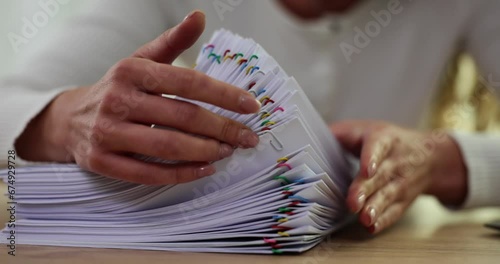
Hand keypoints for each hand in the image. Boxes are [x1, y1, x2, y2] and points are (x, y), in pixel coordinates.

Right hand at [15, 10, 260, 184]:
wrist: (70, 119)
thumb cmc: (118, 89)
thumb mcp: (141, 60)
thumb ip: (172, 41)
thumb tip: (200, 16)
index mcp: (132, 71)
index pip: (188, 82)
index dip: (224, 95)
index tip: (251, 106)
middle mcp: (118, 100)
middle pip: (183, 117)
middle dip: (223, 129)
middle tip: (248, 137)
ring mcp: (107, 132)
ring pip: (168, 146)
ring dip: (206, 151)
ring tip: (229, 151)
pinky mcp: (102, 162)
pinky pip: (149, 173)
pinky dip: (182, 174)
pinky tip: (205, 170)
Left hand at [331, 120, 467, 233]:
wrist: (430, 156)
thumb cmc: (387, 141)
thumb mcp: (366, 129)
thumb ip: (340, 133)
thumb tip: (308, 138)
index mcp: (384, 140)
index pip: (377, 147)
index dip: (371, 158)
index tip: (366, 170)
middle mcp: (394, 162)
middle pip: (379, 176)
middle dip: (365, 190)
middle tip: (353, 203)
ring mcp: (401, 183)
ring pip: (387, 196)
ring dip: (375, 208)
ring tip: (364, 219)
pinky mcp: (403, 200)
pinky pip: (395, 211)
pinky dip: (384, 220)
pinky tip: (372, 228)